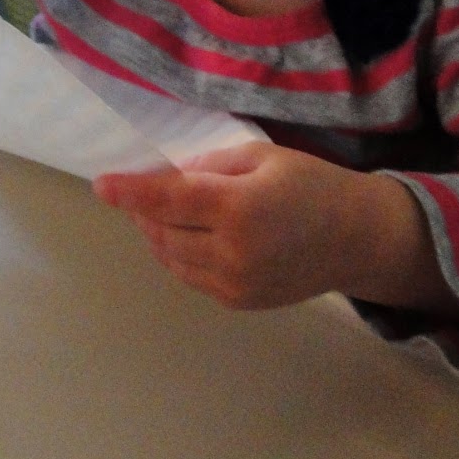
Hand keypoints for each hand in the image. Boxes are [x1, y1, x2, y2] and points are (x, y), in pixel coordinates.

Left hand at [94, 139, 458, 315]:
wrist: (355, 240)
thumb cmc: (311, 185)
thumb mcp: (262, 157)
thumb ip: (211, 166)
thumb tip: (169, 178)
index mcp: (240, 208)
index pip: (168, 199)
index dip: (131, 192)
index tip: (102, 184)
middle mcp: (232, 252)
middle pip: (163, 231)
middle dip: (146, 210)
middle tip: (148, 190)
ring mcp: (234, 284)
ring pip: (171, 259)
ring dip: (159, 234)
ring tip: (168, 212)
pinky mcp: (238, 302)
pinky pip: (190, 276)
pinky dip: (179, 254)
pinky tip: (192, 236)